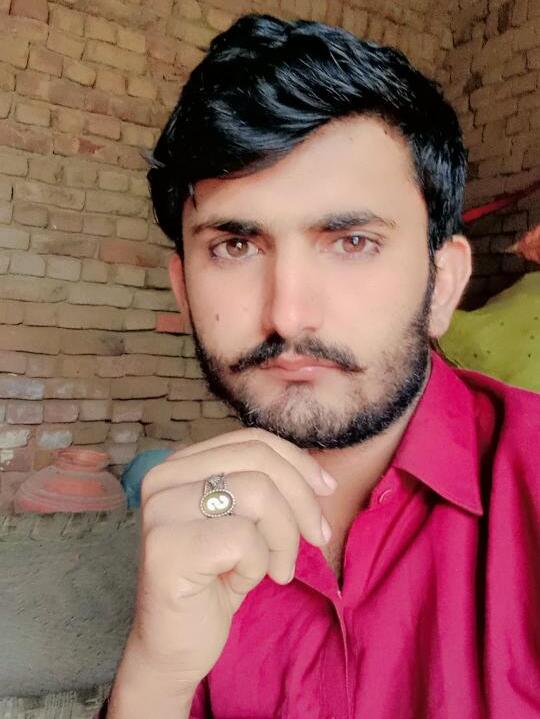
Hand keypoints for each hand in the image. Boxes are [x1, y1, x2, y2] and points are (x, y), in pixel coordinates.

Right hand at [124, 427, 335, 692]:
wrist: (173, 648)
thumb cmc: (214, 581)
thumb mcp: (245, 522)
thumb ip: (265, 487)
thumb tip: (322, 478)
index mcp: (180, 465)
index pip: (251, 440)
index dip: (298, 461)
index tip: (327, 491)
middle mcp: (162, 478)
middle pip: (258, 462)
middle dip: (301, 501)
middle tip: (317, 539)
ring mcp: (160, 511)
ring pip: (258, 493)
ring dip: (283, 538)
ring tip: (276, 569)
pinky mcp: (166, 548)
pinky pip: (244, 539)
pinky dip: (258, 565)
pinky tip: (240, 584)